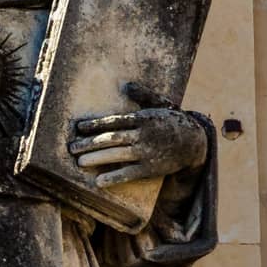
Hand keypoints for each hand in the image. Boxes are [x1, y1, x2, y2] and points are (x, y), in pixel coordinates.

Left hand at [69, 82, 207, 187]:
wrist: (195, 143)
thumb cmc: (173, 122)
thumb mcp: (161, 105)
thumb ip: (143, 96)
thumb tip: (127, 85)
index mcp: (143, 119)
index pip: (114, 121)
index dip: (94, 125)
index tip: (78, 128)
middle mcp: (143, 135)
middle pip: (111, 139)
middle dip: (89, 143)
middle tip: (71, 148)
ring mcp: (146, 152)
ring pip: (117, 155)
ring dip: (96, 158)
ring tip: (79, 162)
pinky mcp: (151, 169)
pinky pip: (129, 174)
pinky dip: (113, 178)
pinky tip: (98, 182)